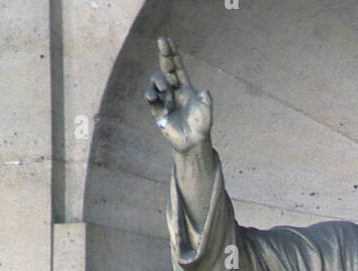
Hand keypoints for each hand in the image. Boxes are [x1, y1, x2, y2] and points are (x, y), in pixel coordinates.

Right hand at [145, 37, 212, 152]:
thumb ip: (206, 102)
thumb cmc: (201, 127)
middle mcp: (174, 90)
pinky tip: (153, 97)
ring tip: (165, 89)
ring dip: (159, 81)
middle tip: (161, 43)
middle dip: (164, 54)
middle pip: (166, 69)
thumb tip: (205, 92)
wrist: (192, 143)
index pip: (177, 66)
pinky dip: (151, 95)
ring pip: (156, 81)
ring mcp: (164, 100)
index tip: (166, 39)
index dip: (172, 53)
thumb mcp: (206, 113)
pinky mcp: (158, 112)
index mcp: (185, 87)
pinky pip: (151, 99)